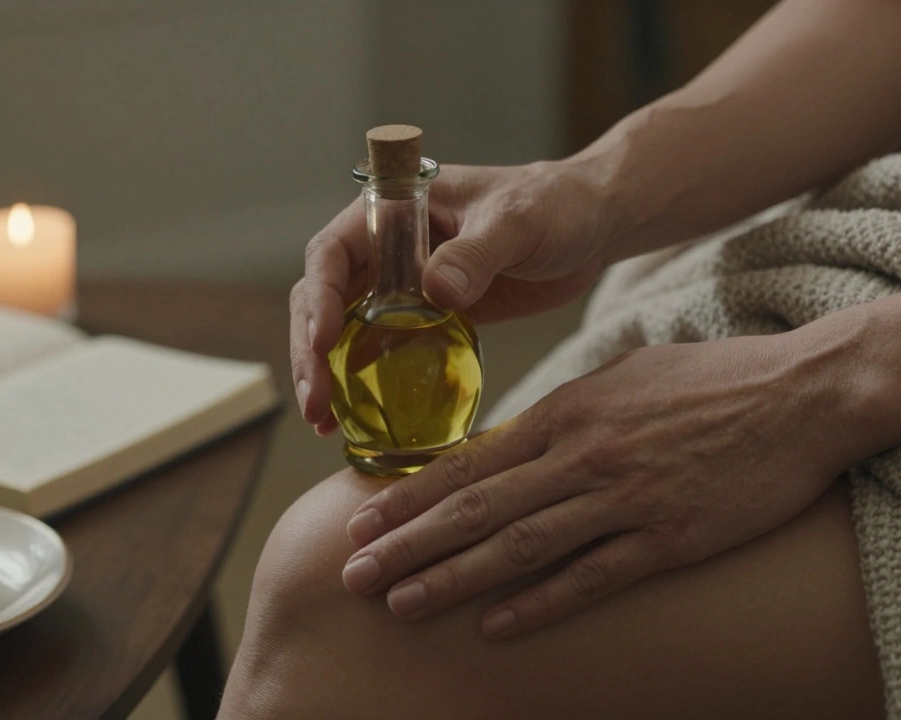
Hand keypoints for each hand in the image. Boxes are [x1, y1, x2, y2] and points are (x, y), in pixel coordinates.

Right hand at [290, 161, 615, 434]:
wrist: (589, 225)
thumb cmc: (554, 205)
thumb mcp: (517, 223)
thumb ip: (476, 254)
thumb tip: (434, 292)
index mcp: (393, 209)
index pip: (333, 251)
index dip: (320, 297)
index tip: (322, 341)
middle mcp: (385, 247)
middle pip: (324, 298)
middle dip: (311, 351)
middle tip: (315, 405)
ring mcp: (401, 285)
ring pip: (343, 330)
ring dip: (328, 375)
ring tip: (324, 425)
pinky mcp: (424, 317)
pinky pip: (381, 351)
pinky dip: (364, 385)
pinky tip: (358, 424)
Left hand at [337, 334, 878, 638]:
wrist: (802, 393)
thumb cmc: (710, 380)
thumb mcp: (622, 377)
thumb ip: (564, 413)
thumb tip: (513, 442)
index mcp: (567, 411)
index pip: (469, 461)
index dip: (409, 496)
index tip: (361, 520)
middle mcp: (582, 454)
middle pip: (476, 509)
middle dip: (408, 544)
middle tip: (354, 574)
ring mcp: (624, 498)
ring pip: (519, 546)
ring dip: (452, 579)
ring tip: (402, 604)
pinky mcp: (669, 538)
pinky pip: (591, 577)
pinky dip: (540, 604)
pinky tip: (497, 625)